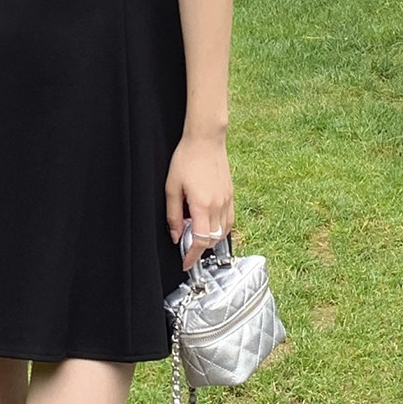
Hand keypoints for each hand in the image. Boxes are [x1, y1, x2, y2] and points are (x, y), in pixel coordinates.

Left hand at [166, 133, 232, 270]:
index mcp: (202, 205)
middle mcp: (218, 205)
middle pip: (213, 239)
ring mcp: (227, 200)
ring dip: (211, 240)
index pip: (200, 240)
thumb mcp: (171, 188)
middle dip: (200, 249)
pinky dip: (221, 229)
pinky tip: (210, 225)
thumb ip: (173, 215)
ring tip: (197, 236)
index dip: (192, 255)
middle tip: (186, 248)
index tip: (186, 263)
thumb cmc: (186, 159)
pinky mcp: (231, 195)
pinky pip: (229, 220)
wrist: (206, 140)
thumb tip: (175, 235)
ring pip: (224, 232)